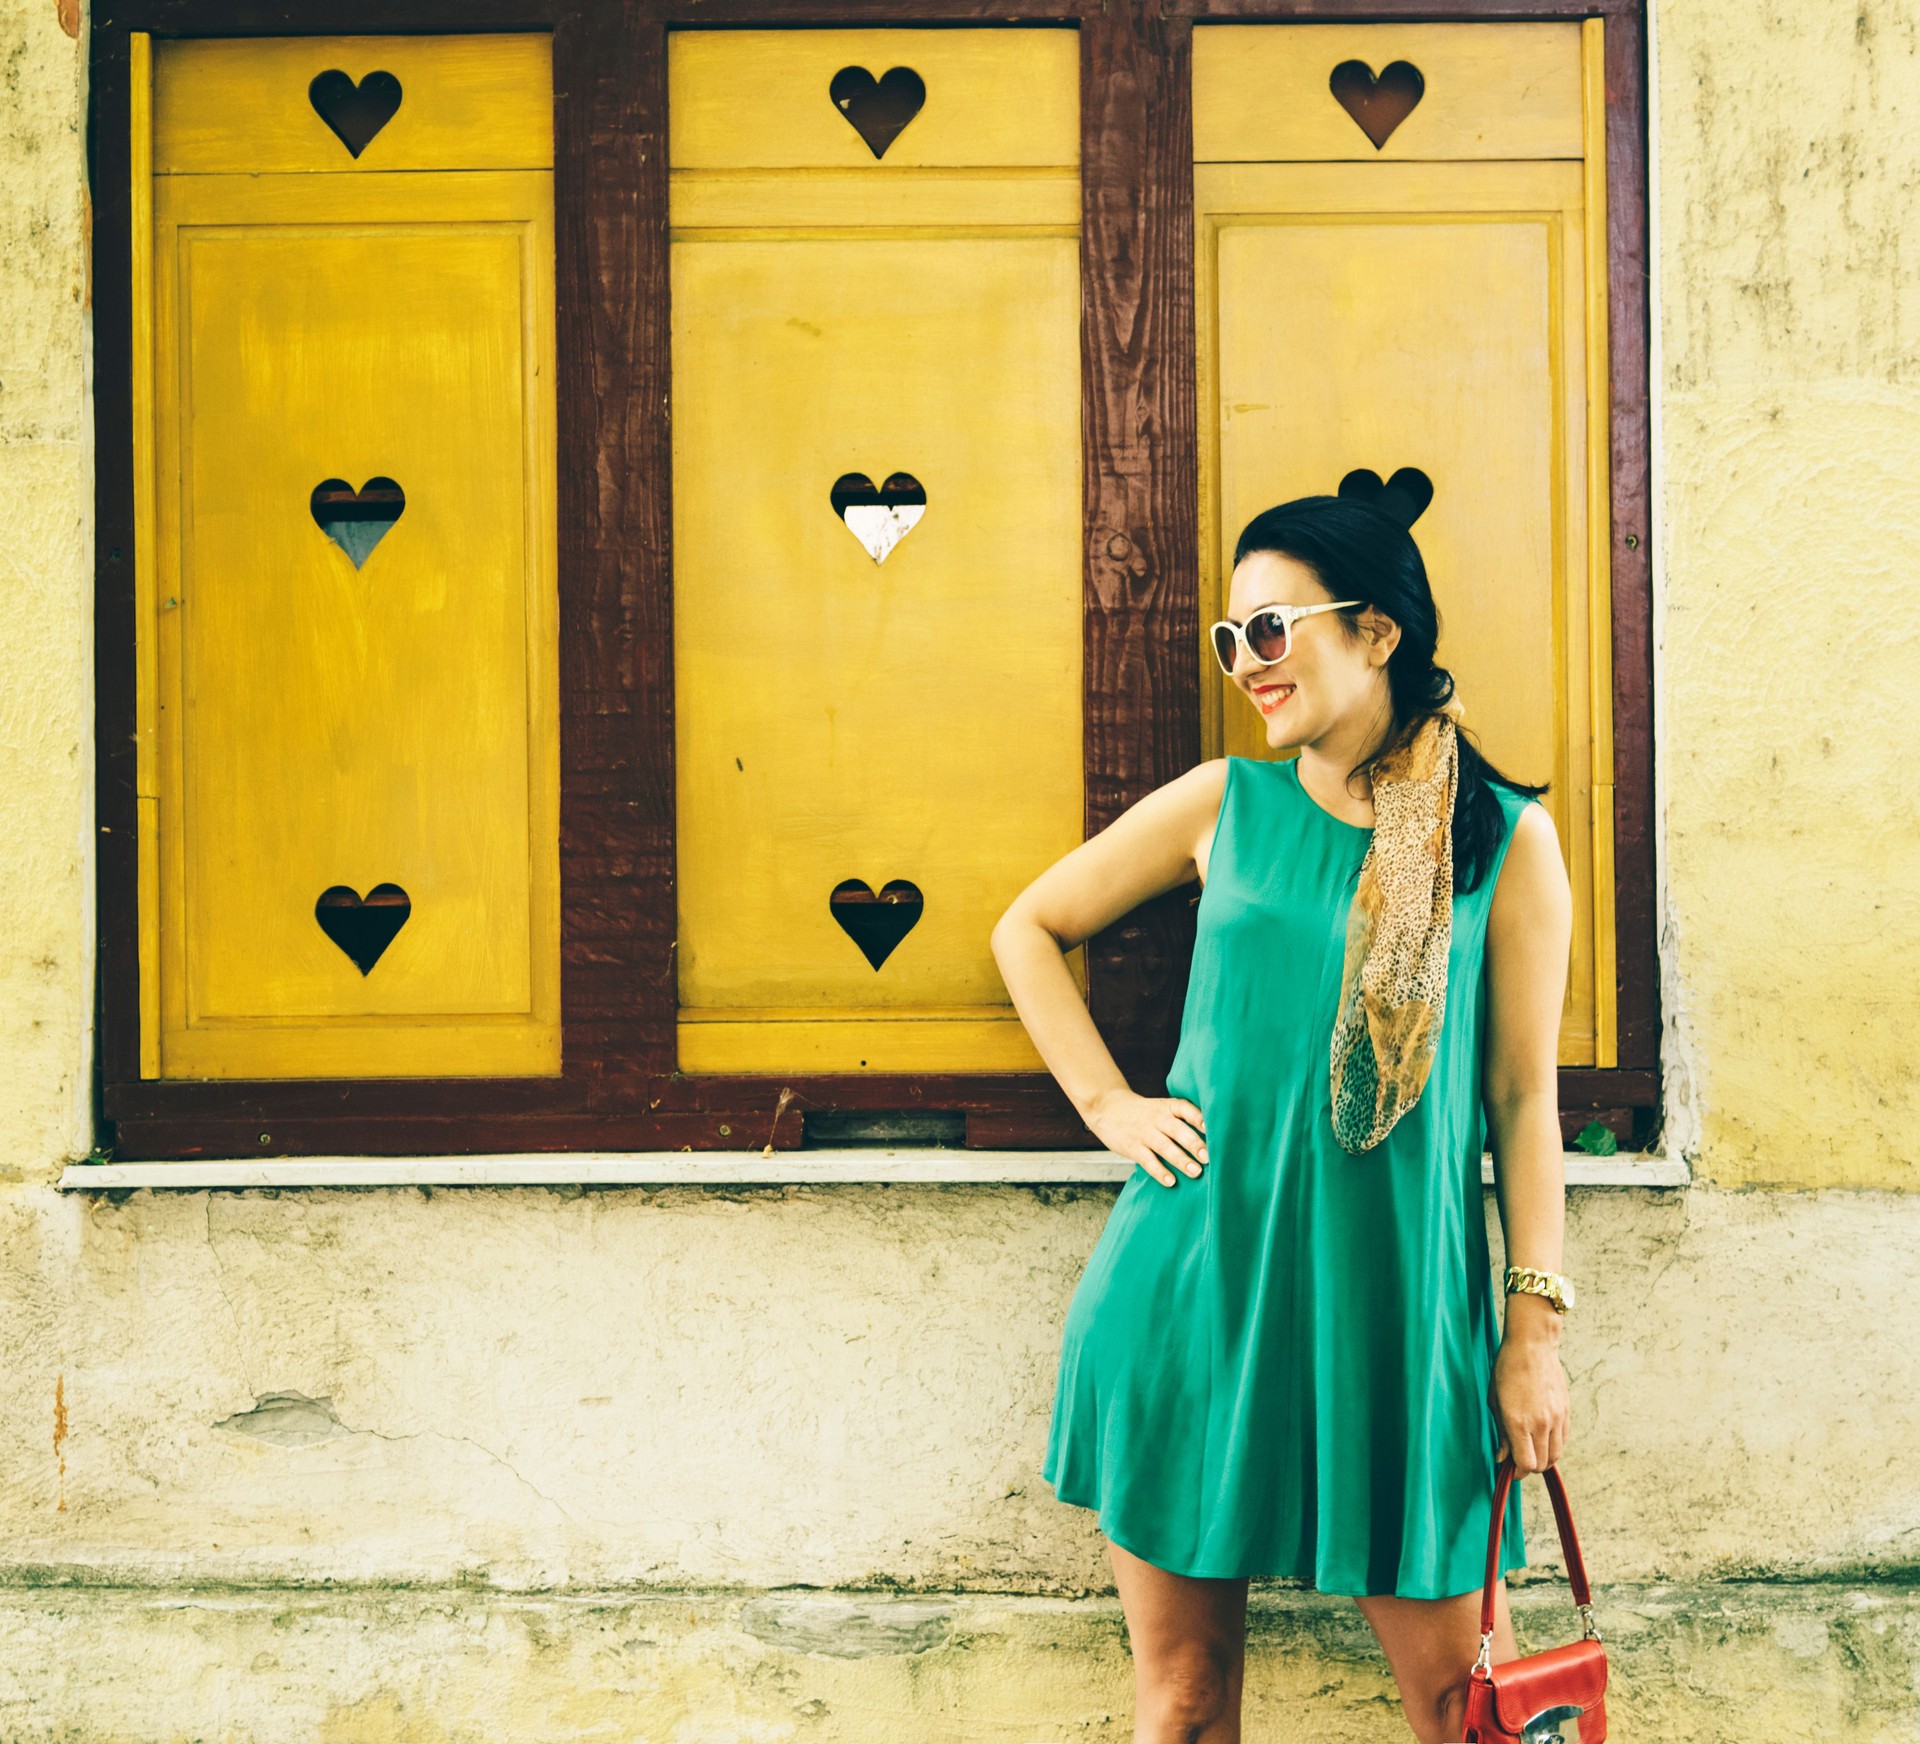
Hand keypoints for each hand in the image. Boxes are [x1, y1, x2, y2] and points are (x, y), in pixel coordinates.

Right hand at [1084, 1088, 1206, 1187]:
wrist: (1107, 1108)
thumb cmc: (1143, 1112)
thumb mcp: (1162, 1107)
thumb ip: (1182, 1120)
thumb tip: (1212, 1140)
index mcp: (1167, 1107)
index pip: (1185, 1109)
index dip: (1199, 1118)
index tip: (1212, 1128)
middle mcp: (1157, 1118)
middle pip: (1178, 1130)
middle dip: (1194, 1143)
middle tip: (1208, 1157)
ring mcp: (1144, 1133)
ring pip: (1165, 1147)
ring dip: (1181, 1160)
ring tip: (1195, 1172)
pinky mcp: (1133, 1147)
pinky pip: (1148, 1161)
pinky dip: (1160, 1172)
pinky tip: (1171, 1181)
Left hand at [1490, 1306, 1570, 1473]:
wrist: (1532, 1345)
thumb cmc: (1507, 1370)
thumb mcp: (1495, 1401)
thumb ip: (1501, 1433)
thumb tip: (1502, 1458)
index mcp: (1518, 1422)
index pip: (1525, 1464)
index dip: (1517, 1472)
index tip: (1509, 1469)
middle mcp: (1540, 1424)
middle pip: (1541, 1464)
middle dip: (1528, 1467)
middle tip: (1517, 1458)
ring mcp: (1556, 1418)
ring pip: (1554, 1455)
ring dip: (1542, 1458)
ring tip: (1529, 1447)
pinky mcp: (1566, 1412)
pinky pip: (1562, 1441)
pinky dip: (1552, 1445)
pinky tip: (1540, 1436)